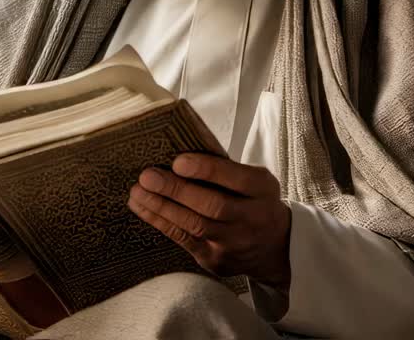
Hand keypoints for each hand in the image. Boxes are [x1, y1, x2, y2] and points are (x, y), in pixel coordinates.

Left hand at [128, 153, 291, 290]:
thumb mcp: (255, 181)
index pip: (237, 179)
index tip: (178, 161)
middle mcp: (252, 218)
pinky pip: (184, 240)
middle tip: (147, 176)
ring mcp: (234, 243)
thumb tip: (177, 153)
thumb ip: (226, 169)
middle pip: (213, 206)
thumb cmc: (253, 201)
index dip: (207, 170)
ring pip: (194, 225)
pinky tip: (141, 207)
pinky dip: (160, 222)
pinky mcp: (217, 260)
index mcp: (263, 190)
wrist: (275, 248)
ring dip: (161, 207)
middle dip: (176, 191)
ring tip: (138, 191)